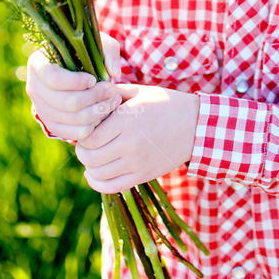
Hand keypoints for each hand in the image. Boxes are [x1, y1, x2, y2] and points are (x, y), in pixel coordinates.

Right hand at [25, 33, 121, 141]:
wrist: (76, 70)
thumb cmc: (86, 53)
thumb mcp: (97, 42)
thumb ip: (109, 50)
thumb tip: (113, 73)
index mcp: (38, 64)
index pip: (53, 78)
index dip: (76, 82)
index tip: (93, 79)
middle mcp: (34, 87)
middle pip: (65, 102)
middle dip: (94, 97)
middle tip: (111, 90)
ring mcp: (40, 108)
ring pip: (70, 119)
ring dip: (96, 112)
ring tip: (111, 101)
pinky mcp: (50, 124)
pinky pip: (70, 133)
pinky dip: (89, 127)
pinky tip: (102, 114)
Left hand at [74, 83, 199, 193]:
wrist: (197, 126)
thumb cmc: (166, 104)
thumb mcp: (140, 91)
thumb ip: (112, 93)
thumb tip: (88, 96)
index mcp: (126, 120)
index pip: (88, 136)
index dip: (81, 134)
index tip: (86, 128)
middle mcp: (130, 144)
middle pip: (89, 156)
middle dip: (82, 150)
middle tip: (87, 143)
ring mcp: (137, 163)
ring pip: (98, 173)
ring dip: (90, 166)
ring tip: (93, 156)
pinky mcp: (144, 176)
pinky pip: (112, 187)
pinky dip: (97, 183)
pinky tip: (94, 174)